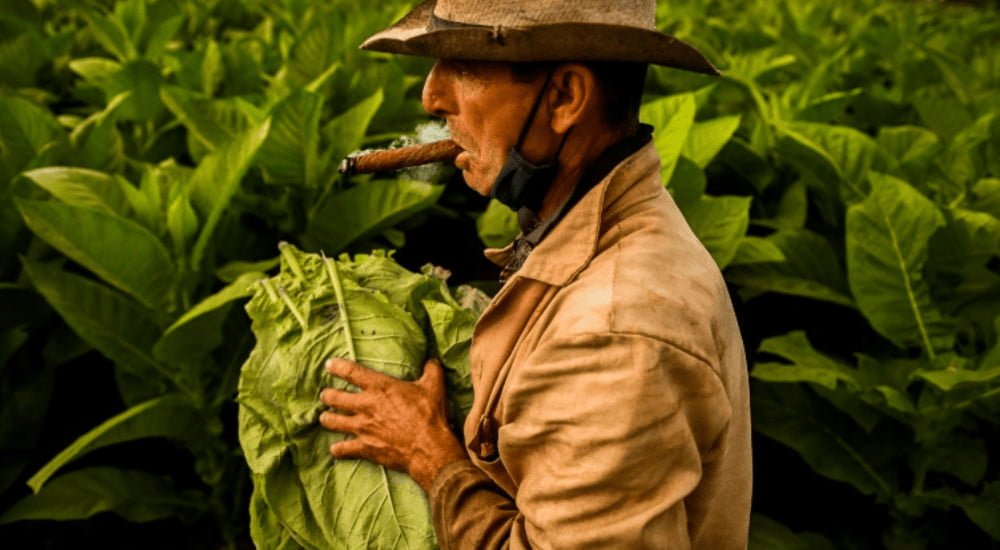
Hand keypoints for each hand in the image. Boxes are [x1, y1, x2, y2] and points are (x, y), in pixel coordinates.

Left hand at [318, 357, 467, 491]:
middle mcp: (366, 406)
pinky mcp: (364, 447)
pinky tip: (335, 449)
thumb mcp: (434, 387)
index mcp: (380, 388)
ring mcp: (362, 428)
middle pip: (335, 398)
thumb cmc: (429, 415)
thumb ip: (431, 370)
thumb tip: (432, 360)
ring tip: (325, 417)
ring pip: (333, 422)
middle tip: (326, 395)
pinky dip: (337, 449)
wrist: (428, 447)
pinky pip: (342, 449)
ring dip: (327, 419)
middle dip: (327, 395)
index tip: (329, 364)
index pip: (352, 372)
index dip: (338, 367)